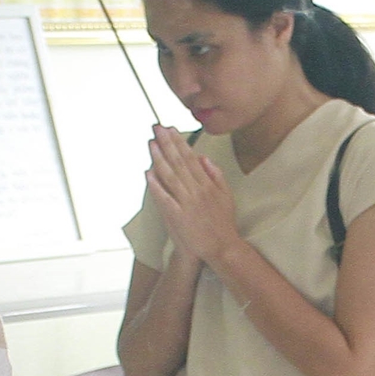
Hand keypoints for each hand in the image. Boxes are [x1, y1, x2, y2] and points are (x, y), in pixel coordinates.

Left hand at [145, 126, 241, 265]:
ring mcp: (186, 203)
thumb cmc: (223, 223)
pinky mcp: (176, 216)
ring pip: (170, 176)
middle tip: (156, 128)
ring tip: (151, 143)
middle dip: (166, 143)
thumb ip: (216, 175)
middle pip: (178, 162)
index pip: (190, 158)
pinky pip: (164, 198)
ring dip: (159, 158)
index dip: (179, 142)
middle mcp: (196, 190)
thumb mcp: (226, 195)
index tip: (171, 129)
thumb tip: (204, 158)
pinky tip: (148, 173)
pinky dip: (155, 185)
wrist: (221, 247)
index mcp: (207, 184)